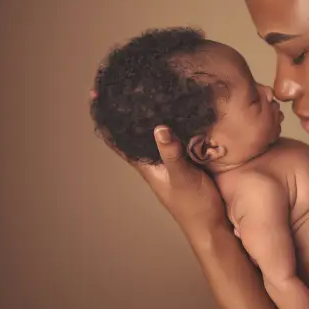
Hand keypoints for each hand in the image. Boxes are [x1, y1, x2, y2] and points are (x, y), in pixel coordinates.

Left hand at [92, 100, 226, 235]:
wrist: (213, 226)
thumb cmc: (194, 208)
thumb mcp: (182, 178)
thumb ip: (171, 154)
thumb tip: (159, 128)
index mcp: (147, 166)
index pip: (117, 139)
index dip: (105, 117)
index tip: (94, 94)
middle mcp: (155, 161)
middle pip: (134, 131)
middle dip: (126, 108)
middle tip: (121, 82)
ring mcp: (171, 160)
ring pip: (154, 133)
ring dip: (150, 113)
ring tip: (147, 87)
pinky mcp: (189, 159)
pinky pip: (175, 136)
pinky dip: (172, 121)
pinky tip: (179, 107)